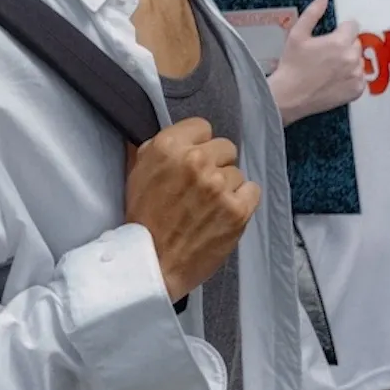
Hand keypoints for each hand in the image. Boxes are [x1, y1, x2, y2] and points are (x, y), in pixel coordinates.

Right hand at [123, 118, 261, 301]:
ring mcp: (219, 185)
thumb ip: (153, 149)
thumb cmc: (143, 220)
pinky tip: (225, 213)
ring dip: (226, 188)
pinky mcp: (237, 210)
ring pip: (237, 173)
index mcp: (168, 147)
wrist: (153, 263)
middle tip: (201, 188)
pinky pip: (252, 190)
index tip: (192, 163)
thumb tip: (166, 132)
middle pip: (225, 148)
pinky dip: (242, 201)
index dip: (198, 146)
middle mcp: (195, 161)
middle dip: (215, 165)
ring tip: (208, 207)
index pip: (202, 127)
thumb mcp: (136, 174)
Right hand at [267, 0, 365, 123]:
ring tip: (328, 69)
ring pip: (358, 61)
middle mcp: (352, 58)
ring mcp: (356, 76)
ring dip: (348, 62)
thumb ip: (313, 13)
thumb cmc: (291, 66)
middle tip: (325, 55)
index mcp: (340, 42)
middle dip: (344, 45)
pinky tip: (334, 80)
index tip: (330, 38)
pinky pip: (360, 78)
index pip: (353, 26)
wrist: (289, 96)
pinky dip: (350, 78)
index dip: (341, 30)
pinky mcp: (356, 91)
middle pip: (356, 43)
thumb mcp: (297, 35)